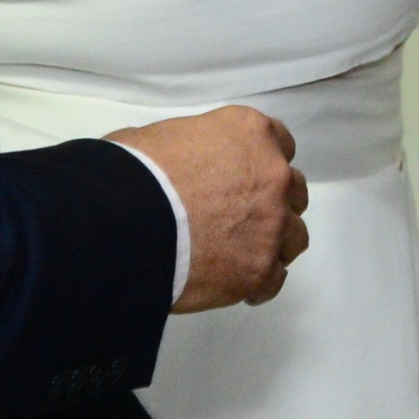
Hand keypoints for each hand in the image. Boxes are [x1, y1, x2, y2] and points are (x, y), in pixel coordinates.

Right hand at [111, 104, 307, 311]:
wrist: (123, 222)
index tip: (242, 178)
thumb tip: (174, 165)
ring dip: (273, 242)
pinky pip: (274, 280)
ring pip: (294, 235)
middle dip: (271, 202)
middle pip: (291, 190)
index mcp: (251, 134)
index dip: (259, 164)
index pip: (280, 143)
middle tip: (238, 217)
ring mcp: (272, 225)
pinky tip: (235, 284)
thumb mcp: (159, 138)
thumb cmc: (132, 172)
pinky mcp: (259, 270)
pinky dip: (258, 283)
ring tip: (240, 255)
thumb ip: (189, 149)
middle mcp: (272, 176)